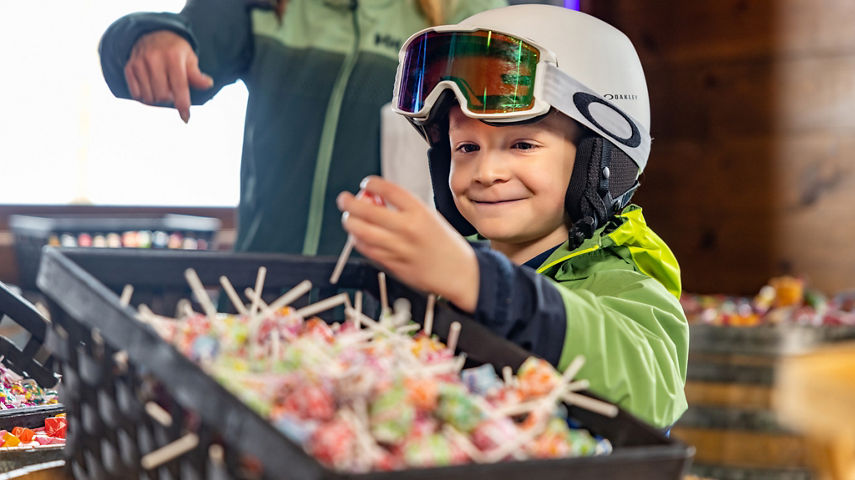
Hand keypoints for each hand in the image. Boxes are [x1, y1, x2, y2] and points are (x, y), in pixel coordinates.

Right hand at [124, 30, 213, 122]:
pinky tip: (150, 87)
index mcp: (173, 57)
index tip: (186, 118)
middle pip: (162, 96)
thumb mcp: (190, 59)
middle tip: (172, 91)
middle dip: (169, 99)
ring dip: (157, 99)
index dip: (183, 105)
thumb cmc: (176, 51)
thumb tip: (208, 84)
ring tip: (162, 87)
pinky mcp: (129, 67)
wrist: (153, 34)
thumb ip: (196, 75)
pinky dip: (144, 96)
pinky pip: (136, 94)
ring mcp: (139, 63)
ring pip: (148, 98)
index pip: (179, 87)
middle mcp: (154, 59)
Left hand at [337, 176, 479, 312]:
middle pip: (368, 212)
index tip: (366, 183)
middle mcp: (408, 229)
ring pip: (362, 233)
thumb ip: (404, 208)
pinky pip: (368, 250)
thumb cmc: (444, 243)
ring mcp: (399, 249)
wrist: (460, 273)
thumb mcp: (430, 216)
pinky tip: (360, 237)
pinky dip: (359, 241)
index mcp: (420, 212)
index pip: (388, 190)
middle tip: (343, 199)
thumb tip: (375, 198)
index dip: (371, 184)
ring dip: (350, 223)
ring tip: (349, 219)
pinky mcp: (394, 265)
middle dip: (349, 203)